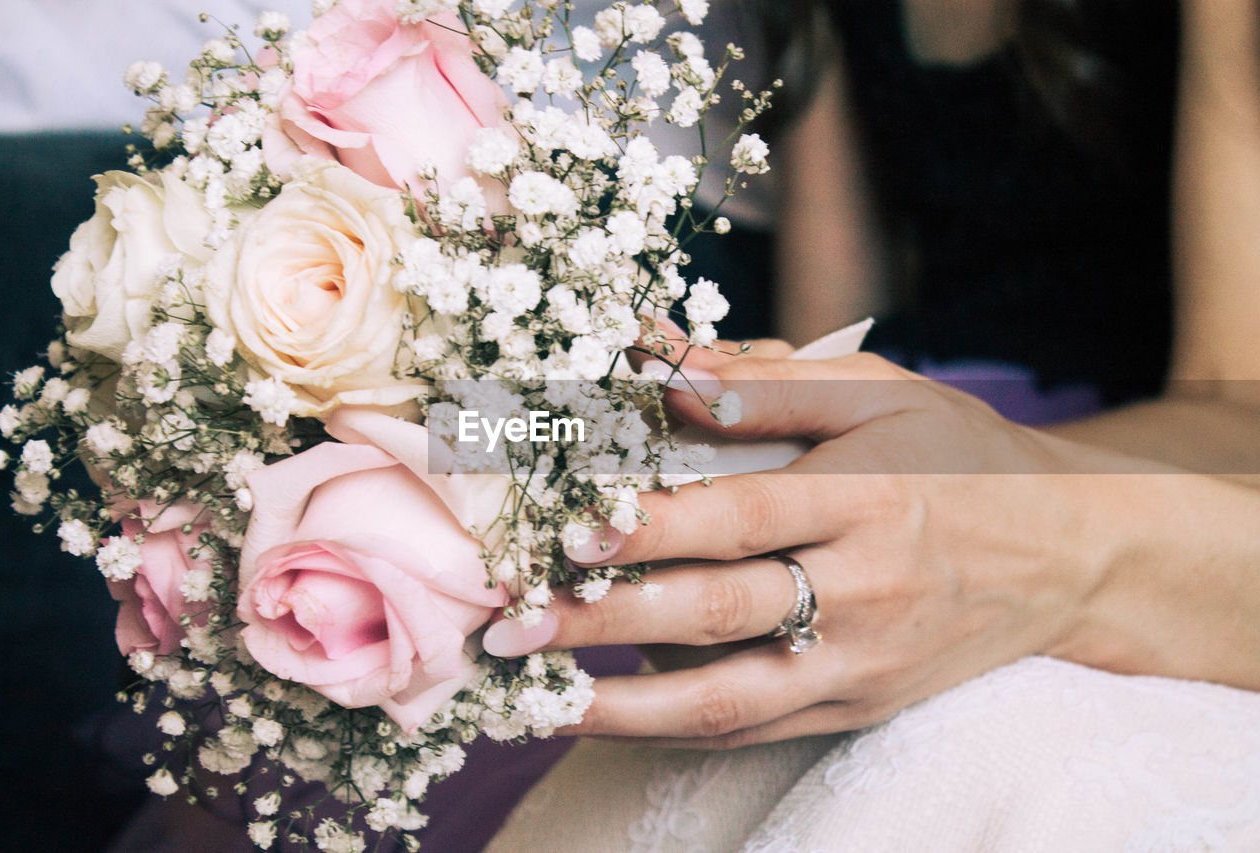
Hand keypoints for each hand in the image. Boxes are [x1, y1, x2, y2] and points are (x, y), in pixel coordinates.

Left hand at [484, 350, 1118, 747]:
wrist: (1067, 554)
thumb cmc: (961, 456)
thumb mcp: (880, 392)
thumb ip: (768, 384)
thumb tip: (662, 370)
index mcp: (866, 496)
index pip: (740, 516)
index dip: (649, 527)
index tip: (568, 530)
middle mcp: (864, 588)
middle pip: (718, 611)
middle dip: (605, 621)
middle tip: (514, 626)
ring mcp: (863, 661)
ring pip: (731, 699)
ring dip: (624, 708)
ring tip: (538, 701)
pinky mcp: (861, 706)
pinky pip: (759, 729)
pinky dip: (680, 732)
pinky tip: (613, 719)